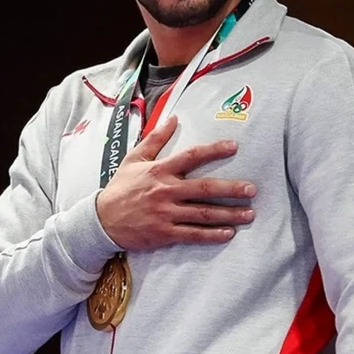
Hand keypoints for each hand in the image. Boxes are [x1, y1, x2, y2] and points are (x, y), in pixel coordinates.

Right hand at [96, 115, 256, 249]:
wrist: (102, 220)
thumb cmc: (120, 187)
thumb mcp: (134, 158)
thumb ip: (155, 138)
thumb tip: (174, 118)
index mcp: (159, 170)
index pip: (191, 156)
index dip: (214, 150)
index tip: (234, 146)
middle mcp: (165, 191)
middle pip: (204, 188)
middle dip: (231, 189)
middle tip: (252, 189)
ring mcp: (166, 214)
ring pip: (203, 213)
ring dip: (228, 214)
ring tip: (249, 213)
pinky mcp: (164, 233)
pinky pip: (193, 234)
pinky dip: (212, 234)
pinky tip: (228, 233)